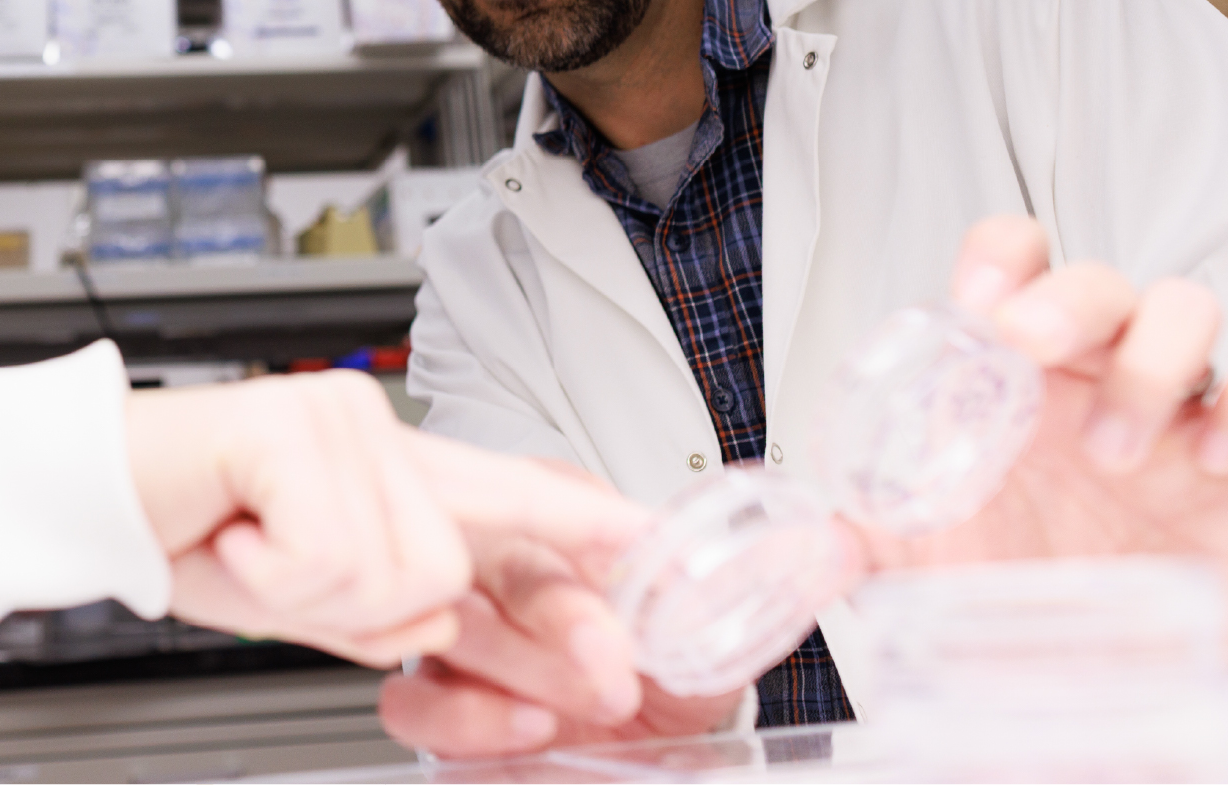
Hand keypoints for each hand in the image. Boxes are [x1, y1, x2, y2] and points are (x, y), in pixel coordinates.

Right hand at [123, 371, 644, 666]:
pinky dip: (269, 573)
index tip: (652, 541)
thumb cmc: (188, 532)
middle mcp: (378, 432)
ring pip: (395, 572)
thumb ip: (390, 612)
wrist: (87, 492)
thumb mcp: (307, 596)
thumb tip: (444, 627)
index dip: (584, 520)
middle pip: (449, 569)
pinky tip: (230, 537)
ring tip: (245, 551)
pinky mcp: (293, 425)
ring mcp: (340, 419)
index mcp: (390, 474)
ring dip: (305, 594)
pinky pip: (331, 555)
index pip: (508, 492)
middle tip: (278, 579)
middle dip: (376, 614)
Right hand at [376, 532, 741, 758]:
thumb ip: (745, 585)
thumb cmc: (665, 655)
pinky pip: (411, 702)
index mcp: (554, 512)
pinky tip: (528, 727)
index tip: (636, 555)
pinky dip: (465, 719)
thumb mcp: (714, 616)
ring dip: (519, 669)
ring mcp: (456, 627)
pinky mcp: (434, 695)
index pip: (548, 500)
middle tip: (613, 660)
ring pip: (448, 629)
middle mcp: (494, 561)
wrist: (651, 728)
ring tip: (585, 701)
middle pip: (488, 562)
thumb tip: (816, 554)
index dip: (587, 525)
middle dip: (553, 613)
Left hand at [856, 216, 1227, 652]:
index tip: (977, 300)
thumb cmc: (998, 600)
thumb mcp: (908, 562)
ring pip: (1186, 311)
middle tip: (1032, 344)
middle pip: (1097, 281)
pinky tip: (1219, 455)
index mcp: (1010, 375)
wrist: (1072, 690)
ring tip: (1113, 446)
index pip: (1012, 264)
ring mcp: (1170, 415)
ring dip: (1152, 360)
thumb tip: (802, 536)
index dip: (1000, 260)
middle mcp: (1089, 377)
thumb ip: (853, 531)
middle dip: (1066, 299)